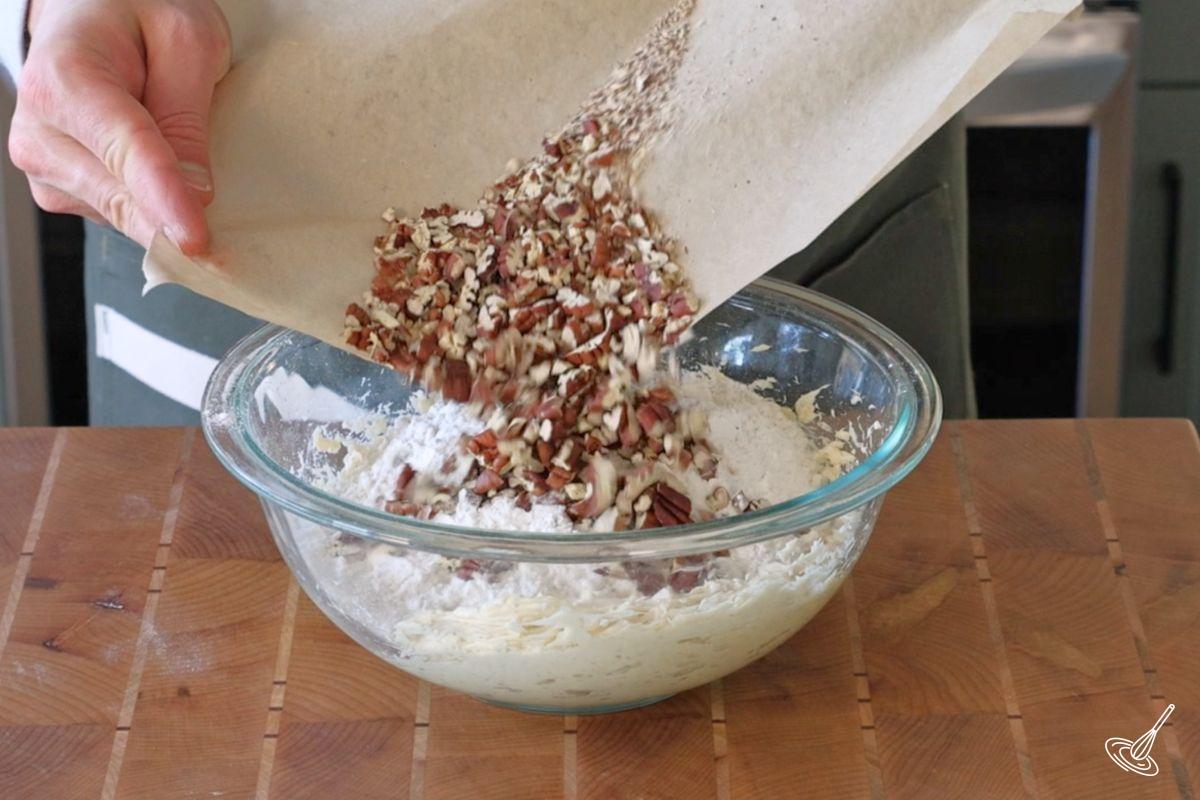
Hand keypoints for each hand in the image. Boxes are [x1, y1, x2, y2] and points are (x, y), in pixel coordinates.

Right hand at [8, 0, 230, 253]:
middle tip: (228, 235)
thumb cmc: (137, 14)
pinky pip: (119, 216)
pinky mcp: (62, 189)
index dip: (164, 199)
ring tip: (187, 165)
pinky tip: (165, 179)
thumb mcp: (186, 41)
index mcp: (65, 79)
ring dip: (165, 210)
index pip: (124, 151)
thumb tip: (195, 191)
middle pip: (121, 197)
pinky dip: (152, 208)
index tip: (196, 240)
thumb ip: (187, 113)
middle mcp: (41, 129)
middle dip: (176, 218)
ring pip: (122, 215)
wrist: (90, 14)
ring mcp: (45, 165)